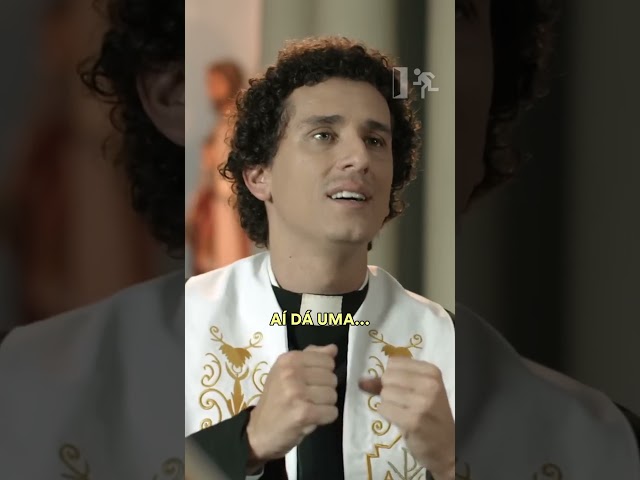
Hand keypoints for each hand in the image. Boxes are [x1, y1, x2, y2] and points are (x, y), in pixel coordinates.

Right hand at [246, 344, 338, 472]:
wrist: (259, 430)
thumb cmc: (276, 400)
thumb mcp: (288, 372)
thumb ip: (311, 358)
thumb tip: (333, 349)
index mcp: (289, 359)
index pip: (327, 361)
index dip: (324, 374)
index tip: (309, 383)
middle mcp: (291, 372)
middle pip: (332, 379)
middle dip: (324, 391)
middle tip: (308, 398)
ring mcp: (297, 392)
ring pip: (333, 395)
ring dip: (325, 405)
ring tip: (308, 408)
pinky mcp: (303, 412)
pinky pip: (331, 412)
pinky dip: (325, 418)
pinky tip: (311, 418)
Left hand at [359, 357, 454, 479]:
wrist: (447, 447)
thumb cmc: (429, 416)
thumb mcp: (415, 392)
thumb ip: (387, 383)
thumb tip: (361, 380)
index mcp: (432, 371)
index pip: (393, 363)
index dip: (393, 378)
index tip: (406, 389)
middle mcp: (430, 383)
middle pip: (387, 377)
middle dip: (390, 391)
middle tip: (406, 404)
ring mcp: (422, 402)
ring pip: (384, 393)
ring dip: (389, 404)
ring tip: (405, 413)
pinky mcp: (413, 420)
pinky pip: (383, 408)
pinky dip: (388, 415)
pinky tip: (402, 421)